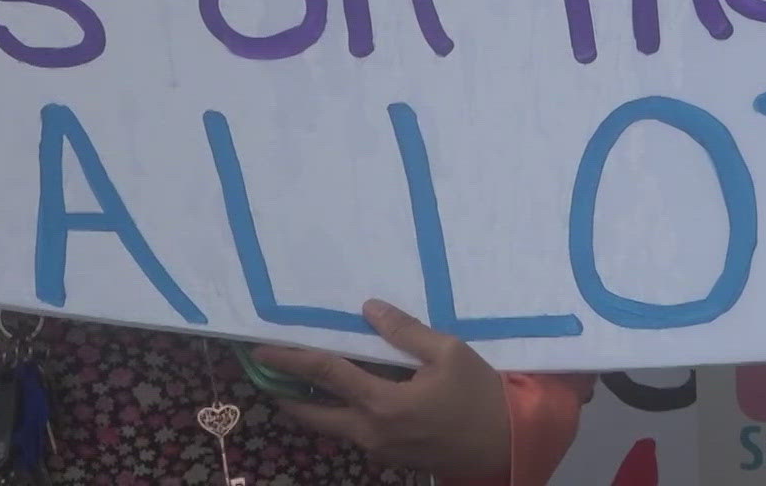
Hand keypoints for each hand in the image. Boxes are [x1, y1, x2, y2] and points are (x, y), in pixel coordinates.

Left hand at [254, 300, 511, 479]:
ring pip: (332, 427)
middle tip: (266, 374)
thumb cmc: (479, 395)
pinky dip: (339, 413)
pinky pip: (353, 433)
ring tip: (297, 382)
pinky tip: (343, 395)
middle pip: (313, 414)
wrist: (504, 445)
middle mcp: (372, 431)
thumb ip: (405, 331)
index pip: (324, 375)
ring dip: (311, 406)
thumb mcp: (448, 353)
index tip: (261, 351)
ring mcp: (379, 449)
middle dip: (286, 394)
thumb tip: (368, 309)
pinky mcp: (389, 457)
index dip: (290, 361)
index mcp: (383, 403)